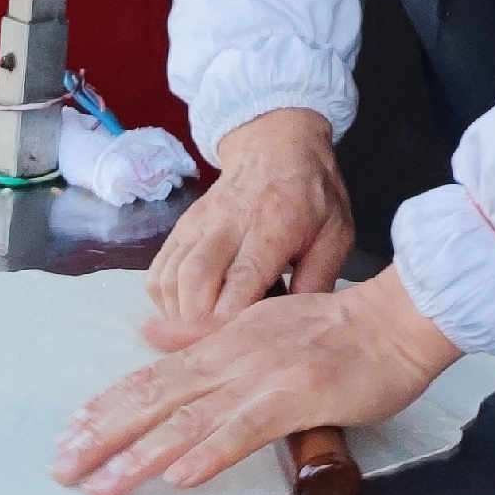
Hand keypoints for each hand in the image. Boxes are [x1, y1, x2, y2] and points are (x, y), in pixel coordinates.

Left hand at [55, 266, 461, 494]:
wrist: (397, 320)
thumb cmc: (339, 329)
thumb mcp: (260, 320)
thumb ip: (203, 331)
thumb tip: (150, 334)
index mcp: (223, 341)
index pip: (153, 378)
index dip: (108, 407)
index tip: (69, 434)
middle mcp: (232, 357)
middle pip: (156, 399)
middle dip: (105, 436)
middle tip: (61, 468)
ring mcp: (262, 378)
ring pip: (189, 420)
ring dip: (141, 455)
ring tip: (102, 485)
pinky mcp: (295, 398)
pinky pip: (244, 430)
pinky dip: (208, 453)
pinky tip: (178, 476)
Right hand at [145, 108, 350, 347]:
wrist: (276, 146)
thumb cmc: (312, 195)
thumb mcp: (336, 234)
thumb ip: (318, 281)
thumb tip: (298, 330)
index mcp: (273, 225)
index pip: (241, 278)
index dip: (232, 318)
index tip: (236, 347)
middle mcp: (227, 224)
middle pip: (195, 280)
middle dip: (200, 324)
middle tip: (218, 349)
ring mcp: (198, 225)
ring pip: (170, 278)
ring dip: (180, 316)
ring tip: (205, 335)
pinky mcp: (180, 229)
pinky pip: (158, 272)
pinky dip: (165, 301)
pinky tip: (189, 312)